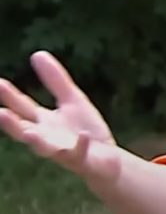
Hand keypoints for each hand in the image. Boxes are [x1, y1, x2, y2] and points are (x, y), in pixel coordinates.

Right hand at [0, 51, 122, 187]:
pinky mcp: (81, 159)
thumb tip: (36, 53)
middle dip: (12, 123)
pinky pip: (79, 153)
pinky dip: (80, 145)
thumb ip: (55, 80)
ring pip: (44, 148)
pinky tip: (83, 136)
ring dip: (36, 141)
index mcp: (42, 122)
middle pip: (25, 129)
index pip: (22, 107)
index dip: (10, 96)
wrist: (107, 159)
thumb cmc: (83, 129)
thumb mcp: (71, 99)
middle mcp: (46, 138)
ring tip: (30, 133)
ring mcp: (62, 150)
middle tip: (0, 113)